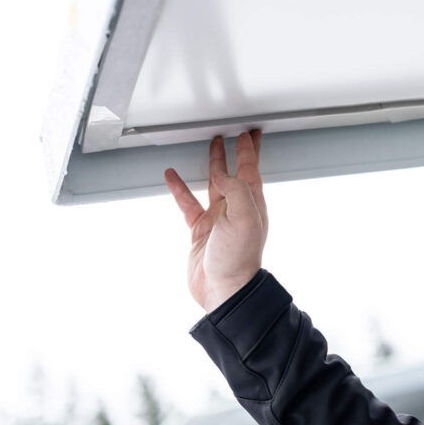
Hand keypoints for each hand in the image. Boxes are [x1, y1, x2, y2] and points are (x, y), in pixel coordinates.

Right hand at [164, 130, 268, 312]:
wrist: (224, 290)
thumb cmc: (239, 260)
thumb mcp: (245, 219)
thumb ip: (236, 190)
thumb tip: (223, 174)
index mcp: (251, 205)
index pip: (251, 169)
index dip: (249, 151)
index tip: (248, 134)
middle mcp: (236, 209)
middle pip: (236, 172)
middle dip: (237, 152)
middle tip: (236, 134)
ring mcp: (218, 219)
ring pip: (213, 183)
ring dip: (213, 164)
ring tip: (211, 145)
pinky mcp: (201, 231)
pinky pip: (188, 204)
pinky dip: (179, 189)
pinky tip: (172, 176)